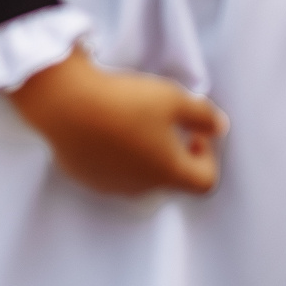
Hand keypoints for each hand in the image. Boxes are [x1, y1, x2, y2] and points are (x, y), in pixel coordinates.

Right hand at [11, 49, 226, 196]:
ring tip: (130, 121)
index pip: (205, 181)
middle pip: (169, 179)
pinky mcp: (84, 176)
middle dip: (171, 152)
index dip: (207, 157)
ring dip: (141, 154)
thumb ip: (203, 115)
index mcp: (169, 173)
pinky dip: (113, 154)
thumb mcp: (174, 98)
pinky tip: (103, 126)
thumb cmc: (125, 102)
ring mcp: (110, 185)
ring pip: (137, 175)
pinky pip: (108, 170)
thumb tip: (218, 127)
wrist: (66, 104)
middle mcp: (142, 187)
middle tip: (162, 122)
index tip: (192, 132)